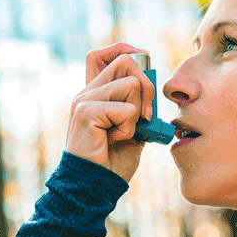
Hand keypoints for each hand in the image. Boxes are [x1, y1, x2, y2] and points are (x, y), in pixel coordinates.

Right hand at [66, 43, 154, 181]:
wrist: (94, 186)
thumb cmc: (112, 162)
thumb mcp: (132, 129)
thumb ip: (139, 108)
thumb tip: (152, 87)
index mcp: (94, 93)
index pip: (101, 54)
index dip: (124, 50)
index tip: (142, 62)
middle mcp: (86, 92)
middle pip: (125, 62)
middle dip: (147, 87)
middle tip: (145, 116)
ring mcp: (84, 100)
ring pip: (131, 85)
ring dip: (138, 113)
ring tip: (124, 133)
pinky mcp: (86, 112)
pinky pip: (126, 109)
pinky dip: (129, 128)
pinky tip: (114, 141)